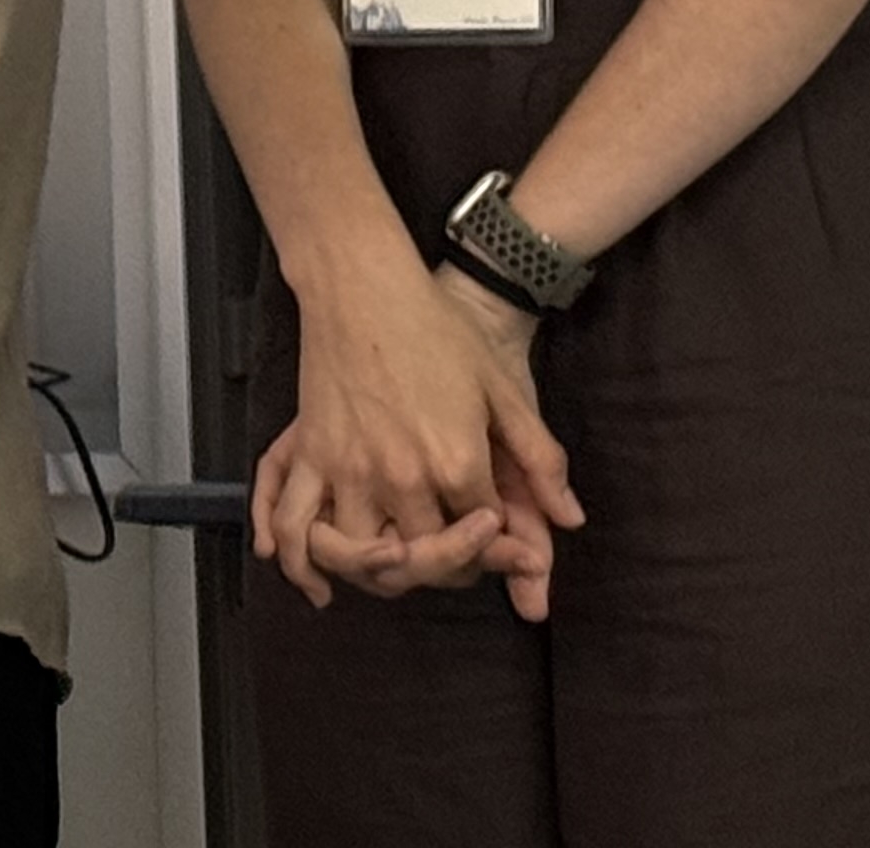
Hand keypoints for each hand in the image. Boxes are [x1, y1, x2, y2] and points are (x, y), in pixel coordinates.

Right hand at [253, 241, 581, 616]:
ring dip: (388, 572)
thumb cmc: (437, 330)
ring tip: (402, 561)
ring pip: (368, 559)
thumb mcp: (503, 390)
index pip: (486, 537)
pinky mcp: (310, 455)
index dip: (501, 543)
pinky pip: (298, 527)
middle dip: (453, 563)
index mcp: (457, 462)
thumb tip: (571, 520)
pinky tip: (320, 585)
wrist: (362, 284)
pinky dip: (303, 564)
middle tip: (461, 550)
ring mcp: (351, 469)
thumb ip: (540, 460)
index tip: (505, 536)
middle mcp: (403, 477)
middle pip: (431, 557)